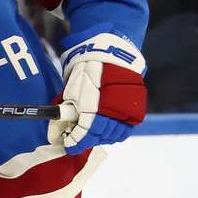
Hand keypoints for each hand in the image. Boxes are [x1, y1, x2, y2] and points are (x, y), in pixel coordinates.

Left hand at [51, 32, 146, 154]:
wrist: (111, 52)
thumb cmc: (87, 68)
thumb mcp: (72, 89)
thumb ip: (69, 109)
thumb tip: (61, 124)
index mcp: (95, 107)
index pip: (86, 133)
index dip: (76, 142)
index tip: (69, 145)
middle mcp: (113, 112)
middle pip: (100, 135)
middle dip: (87, 139)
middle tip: (77, 139)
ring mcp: (127, 111)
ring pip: (114, 134)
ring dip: (101, 137)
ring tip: (91, 134)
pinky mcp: (136, 109)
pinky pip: (125, 128)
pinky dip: (115, 132)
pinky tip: (106, 129)